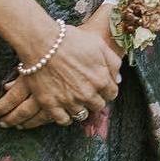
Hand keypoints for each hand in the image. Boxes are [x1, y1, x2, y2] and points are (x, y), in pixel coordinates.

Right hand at [0, 21, 121, 129]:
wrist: (41, 42)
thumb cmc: (71, 40)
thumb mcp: (99, 45)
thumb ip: (113, 63)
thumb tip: (117, 79)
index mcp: (101, 80)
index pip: (111, 94)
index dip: (106, 90)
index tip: (100, 87)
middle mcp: (87, 94)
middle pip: (97, 106)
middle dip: (94, 99)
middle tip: (86, 92)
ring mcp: (69, 101)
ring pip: (81, 114)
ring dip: (80, 108)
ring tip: (75, 101)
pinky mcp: (50, 104)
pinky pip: (62, 119)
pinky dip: (64, 116)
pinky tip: (63, 109)